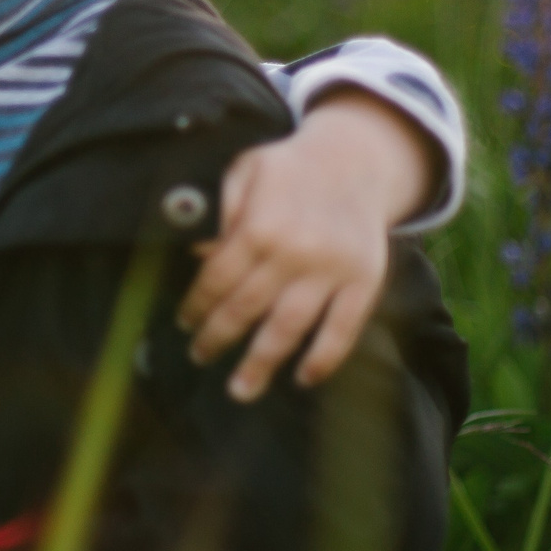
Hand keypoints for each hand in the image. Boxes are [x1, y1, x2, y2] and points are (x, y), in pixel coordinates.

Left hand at [175, 90, 433, 401]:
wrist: (354, 160)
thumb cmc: (287, 169)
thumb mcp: (244, 172)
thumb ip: (219, 213)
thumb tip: (196, 257)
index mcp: (259, 225)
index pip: (217, 279)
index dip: (197, 306)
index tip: (185, 324)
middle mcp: (295, 252)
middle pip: (247, 308)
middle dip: (218, 339)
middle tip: (200, 358)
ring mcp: (332, 270)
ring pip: (290, 327)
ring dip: (262, 363)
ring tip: (241, 390)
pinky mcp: (364, 280)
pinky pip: (344, 328)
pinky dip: (325, 358)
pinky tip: (304, 378)